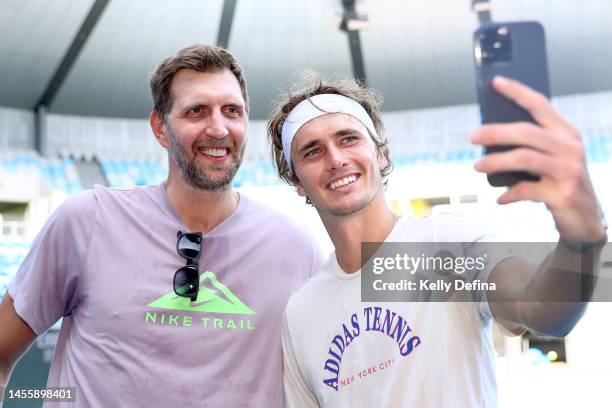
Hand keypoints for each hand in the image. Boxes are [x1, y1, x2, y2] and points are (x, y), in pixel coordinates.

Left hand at [470, 76, 605, 241]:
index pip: (541, 105)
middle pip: (527, 132)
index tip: (495, 82)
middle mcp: (571, 148)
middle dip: (495, 131)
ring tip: (478, 165)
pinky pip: (526, 190)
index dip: (517, 92)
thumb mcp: (553, 160)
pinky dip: (509, 194)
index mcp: (567, 134)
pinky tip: (501, 198)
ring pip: (524, 158)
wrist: (586, 219)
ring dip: (496, 161)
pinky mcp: (562, 194)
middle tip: (473, 135)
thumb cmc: (562, 183)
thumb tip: (490, 137)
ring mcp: (569, 171)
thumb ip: (531, 147)